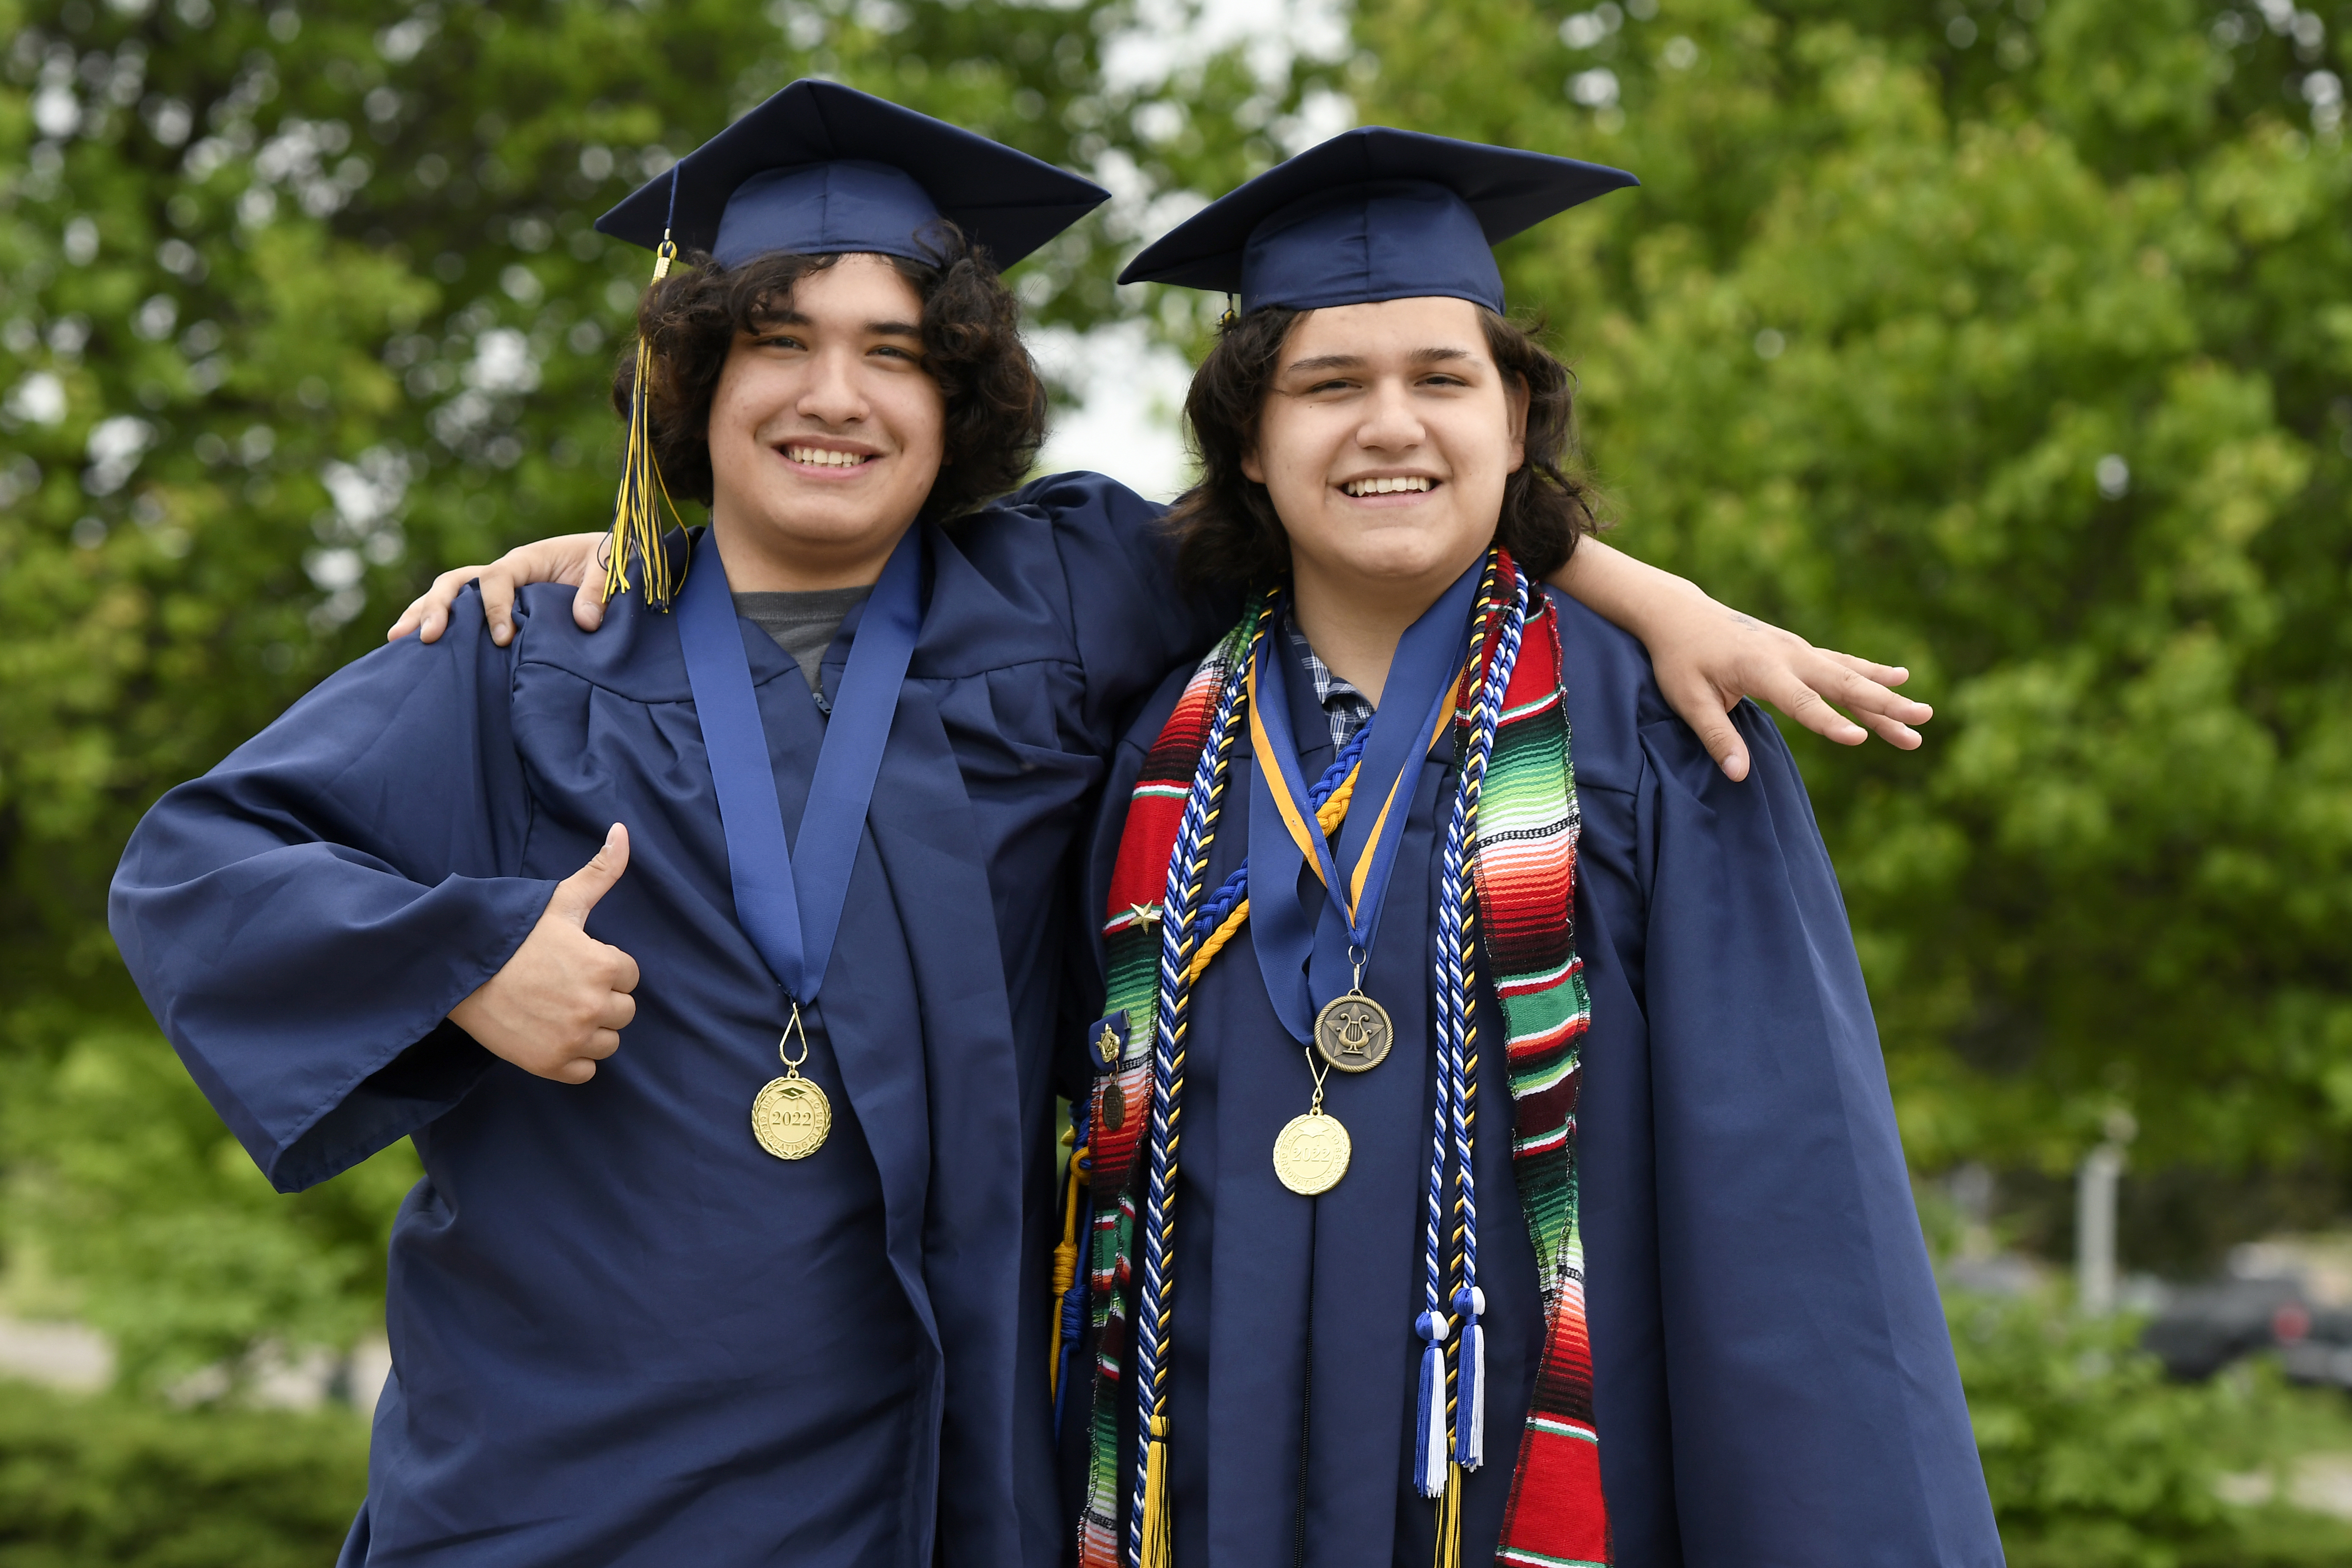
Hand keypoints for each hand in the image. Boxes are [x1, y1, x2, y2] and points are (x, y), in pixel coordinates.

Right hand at [386, 532, 608, 646]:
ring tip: (398, 641)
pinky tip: (414, 648)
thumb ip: (598, 590)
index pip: (497, 577)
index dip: (495, 606)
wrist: (614, 563)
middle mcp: (505, 574)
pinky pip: (461, 615)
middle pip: (458, 582)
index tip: (502, 639)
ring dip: (424, 615)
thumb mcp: (611, 567)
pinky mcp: (497, 609)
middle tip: (428, 637)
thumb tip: (584, 622)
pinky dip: (437, 627)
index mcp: (528, 560)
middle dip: (439, 607)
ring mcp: (496, 591)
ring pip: (450, 597)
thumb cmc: (611, 562)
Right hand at [449, 824, 640, 1083]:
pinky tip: (551, 1033)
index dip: (604, 964)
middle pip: (623, 1011)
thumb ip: (601, 870)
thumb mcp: (561, 899)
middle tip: (563, 984)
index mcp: (604, 966)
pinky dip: (572, 1058)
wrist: (459, 969)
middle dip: (600, 997)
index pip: (629, 974)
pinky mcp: (549, 1065)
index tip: (573, 959)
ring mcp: (572, 1039)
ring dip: (590, 1029)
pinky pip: (585, 1071)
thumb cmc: (515, 933)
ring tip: (556, 1007)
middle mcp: (594, 1007)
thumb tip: (623, 830)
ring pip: (607, 1042)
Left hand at [1648, 598, 1931, 782]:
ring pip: (1849, 675)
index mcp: (1760, 667)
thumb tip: (1738, 775)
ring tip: (1924, 715)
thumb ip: (1716, 736)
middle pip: (1842, 683)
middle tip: (1921, 721)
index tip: (1860, 739)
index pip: (1801, 701)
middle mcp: (1787, 654)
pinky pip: (1841, 663)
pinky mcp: (1799, 650)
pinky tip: (1900, 678)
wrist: (1680, 615)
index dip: (1829, 722)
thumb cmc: (1680, 659)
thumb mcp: (1687, 699)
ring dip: (1887, 695)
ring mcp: (1797, 649)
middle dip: (1883, 705)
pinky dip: (1871, 672)